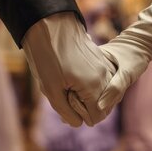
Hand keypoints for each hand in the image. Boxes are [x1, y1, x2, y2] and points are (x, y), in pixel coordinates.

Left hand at [23, 12, 115, 126]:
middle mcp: (105, 77)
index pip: (96, 117)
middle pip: (101, 106)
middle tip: (65, 94)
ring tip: (68, 85)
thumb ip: (67, 112)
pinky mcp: (101, 59)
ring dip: (87, 95)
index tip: (65, 102)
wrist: (49, 27)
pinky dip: (90, 84)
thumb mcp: (52, 92)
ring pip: (101, 93)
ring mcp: (104, 67)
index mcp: (94, 87)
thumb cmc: (47, 59)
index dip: (80, 116)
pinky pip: (101, 80)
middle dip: (85, 106)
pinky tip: (73, 76)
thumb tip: (79, 123)